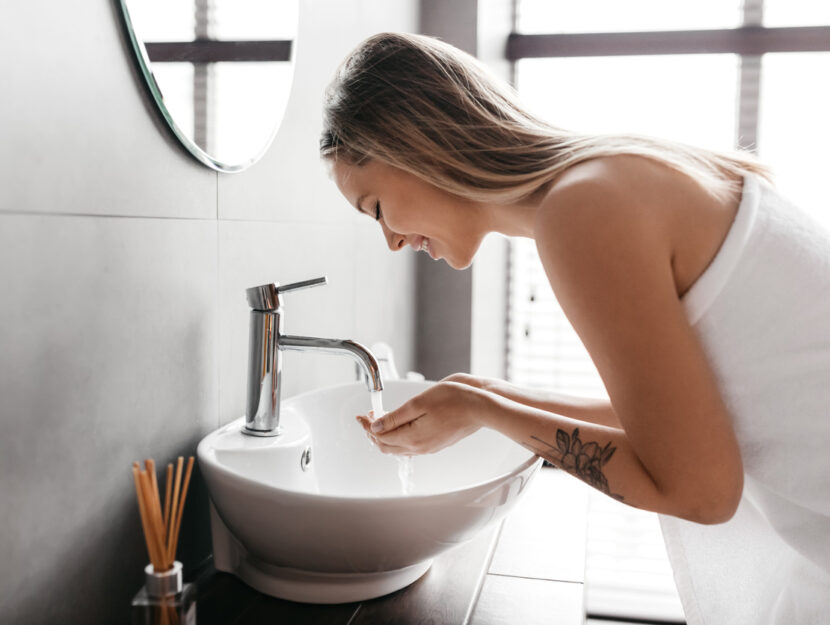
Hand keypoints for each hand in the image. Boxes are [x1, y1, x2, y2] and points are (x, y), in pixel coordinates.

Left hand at [355, 381, 487, 454]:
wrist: (481, 407)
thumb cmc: (454, 400)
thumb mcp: (418, 403)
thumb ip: (395, 417)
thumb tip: (376, 426)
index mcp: (413, 437)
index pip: (380, 436)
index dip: (367, 425)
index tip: (361, 415)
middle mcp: (420, 448)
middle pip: (387, 446)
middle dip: (373, 432)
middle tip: (368, 417)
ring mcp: (429, 447)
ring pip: (398, 448)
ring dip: (386, 435)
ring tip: (381, 419)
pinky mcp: (437, 444)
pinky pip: (411, 446)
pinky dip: (399, 437)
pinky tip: (399, 425)